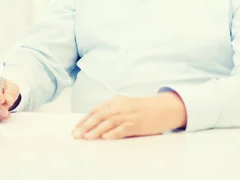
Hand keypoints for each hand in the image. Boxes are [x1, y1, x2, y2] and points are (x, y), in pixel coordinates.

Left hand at [72, 92, 186, 139]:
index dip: (84, 120)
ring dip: (96, 130)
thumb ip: (111, 112)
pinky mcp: (137, 123)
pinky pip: (123, 128)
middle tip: (76, 135)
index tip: (75, 129)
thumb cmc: (143, 108)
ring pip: (109, 122)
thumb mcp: (125, 106)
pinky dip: (114, 133)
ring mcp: (129, 115)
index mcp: (115, 102)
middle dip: (86, 126)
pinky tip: (106, 137)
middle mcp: (120, 107)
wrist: (163, 107)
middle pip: (99, 116)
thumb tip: (95, 123)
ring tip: (86, 138)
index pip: (95, 111)